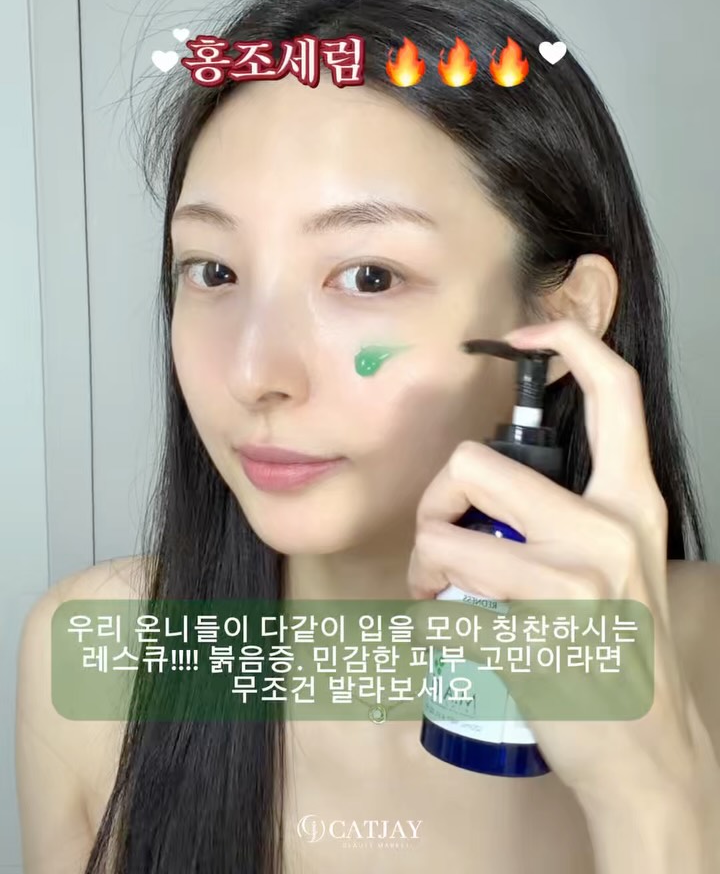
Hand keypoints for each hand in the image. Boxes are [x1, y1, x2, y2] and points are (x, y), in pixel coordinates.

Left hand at [407, 317, 710, 805]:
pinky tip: (457, 638)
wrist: (647, 755)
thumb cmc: (624, 653)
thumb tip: (494, 478)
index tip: (525, 336)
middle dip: (435, 501)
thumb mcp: (622, 564)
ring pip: (443, 538)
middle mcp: (609, 530)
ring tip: (437, 592)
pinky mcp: (535, 637)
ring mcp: (573, 584)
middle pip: (476, 464)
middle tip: (440, 540)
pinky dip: (431, 622)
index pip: (615, 390)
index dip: (567, 342)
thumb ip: (573, 512)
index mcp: (632, 503)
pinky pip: (440, 608)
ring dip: (423, 567)